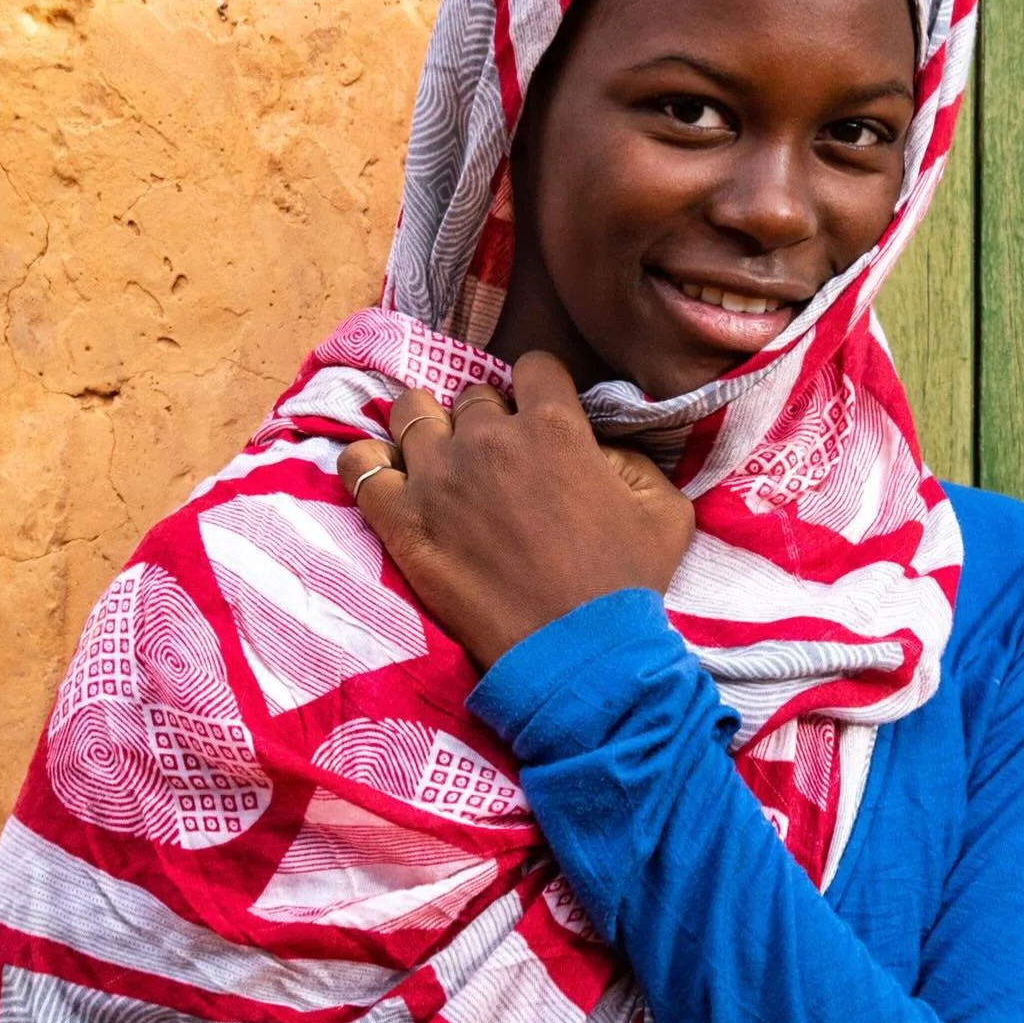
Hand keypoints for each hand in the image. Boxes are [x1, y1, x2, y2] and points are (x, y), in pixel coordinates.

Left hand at [338, 351, 695, 667]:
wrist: (577, 656)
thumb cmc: (626, 583)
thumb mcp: (664, 508)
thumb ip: (630, 456)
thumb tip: (593, 444)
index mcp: (554, 427)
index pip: (533, 367)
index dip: (540, 389)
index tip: (542, 418)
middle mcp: (489, 438)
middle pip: (472, 396)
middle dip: (486, 419)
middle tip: (497, 460)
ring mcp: (437, 476)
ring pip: (411, 412)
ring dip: (427, 427)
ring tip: (439, 459)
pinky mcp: (401, 519)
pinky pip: (360, 464)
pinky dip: (368, 461)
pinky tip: (387, 475)